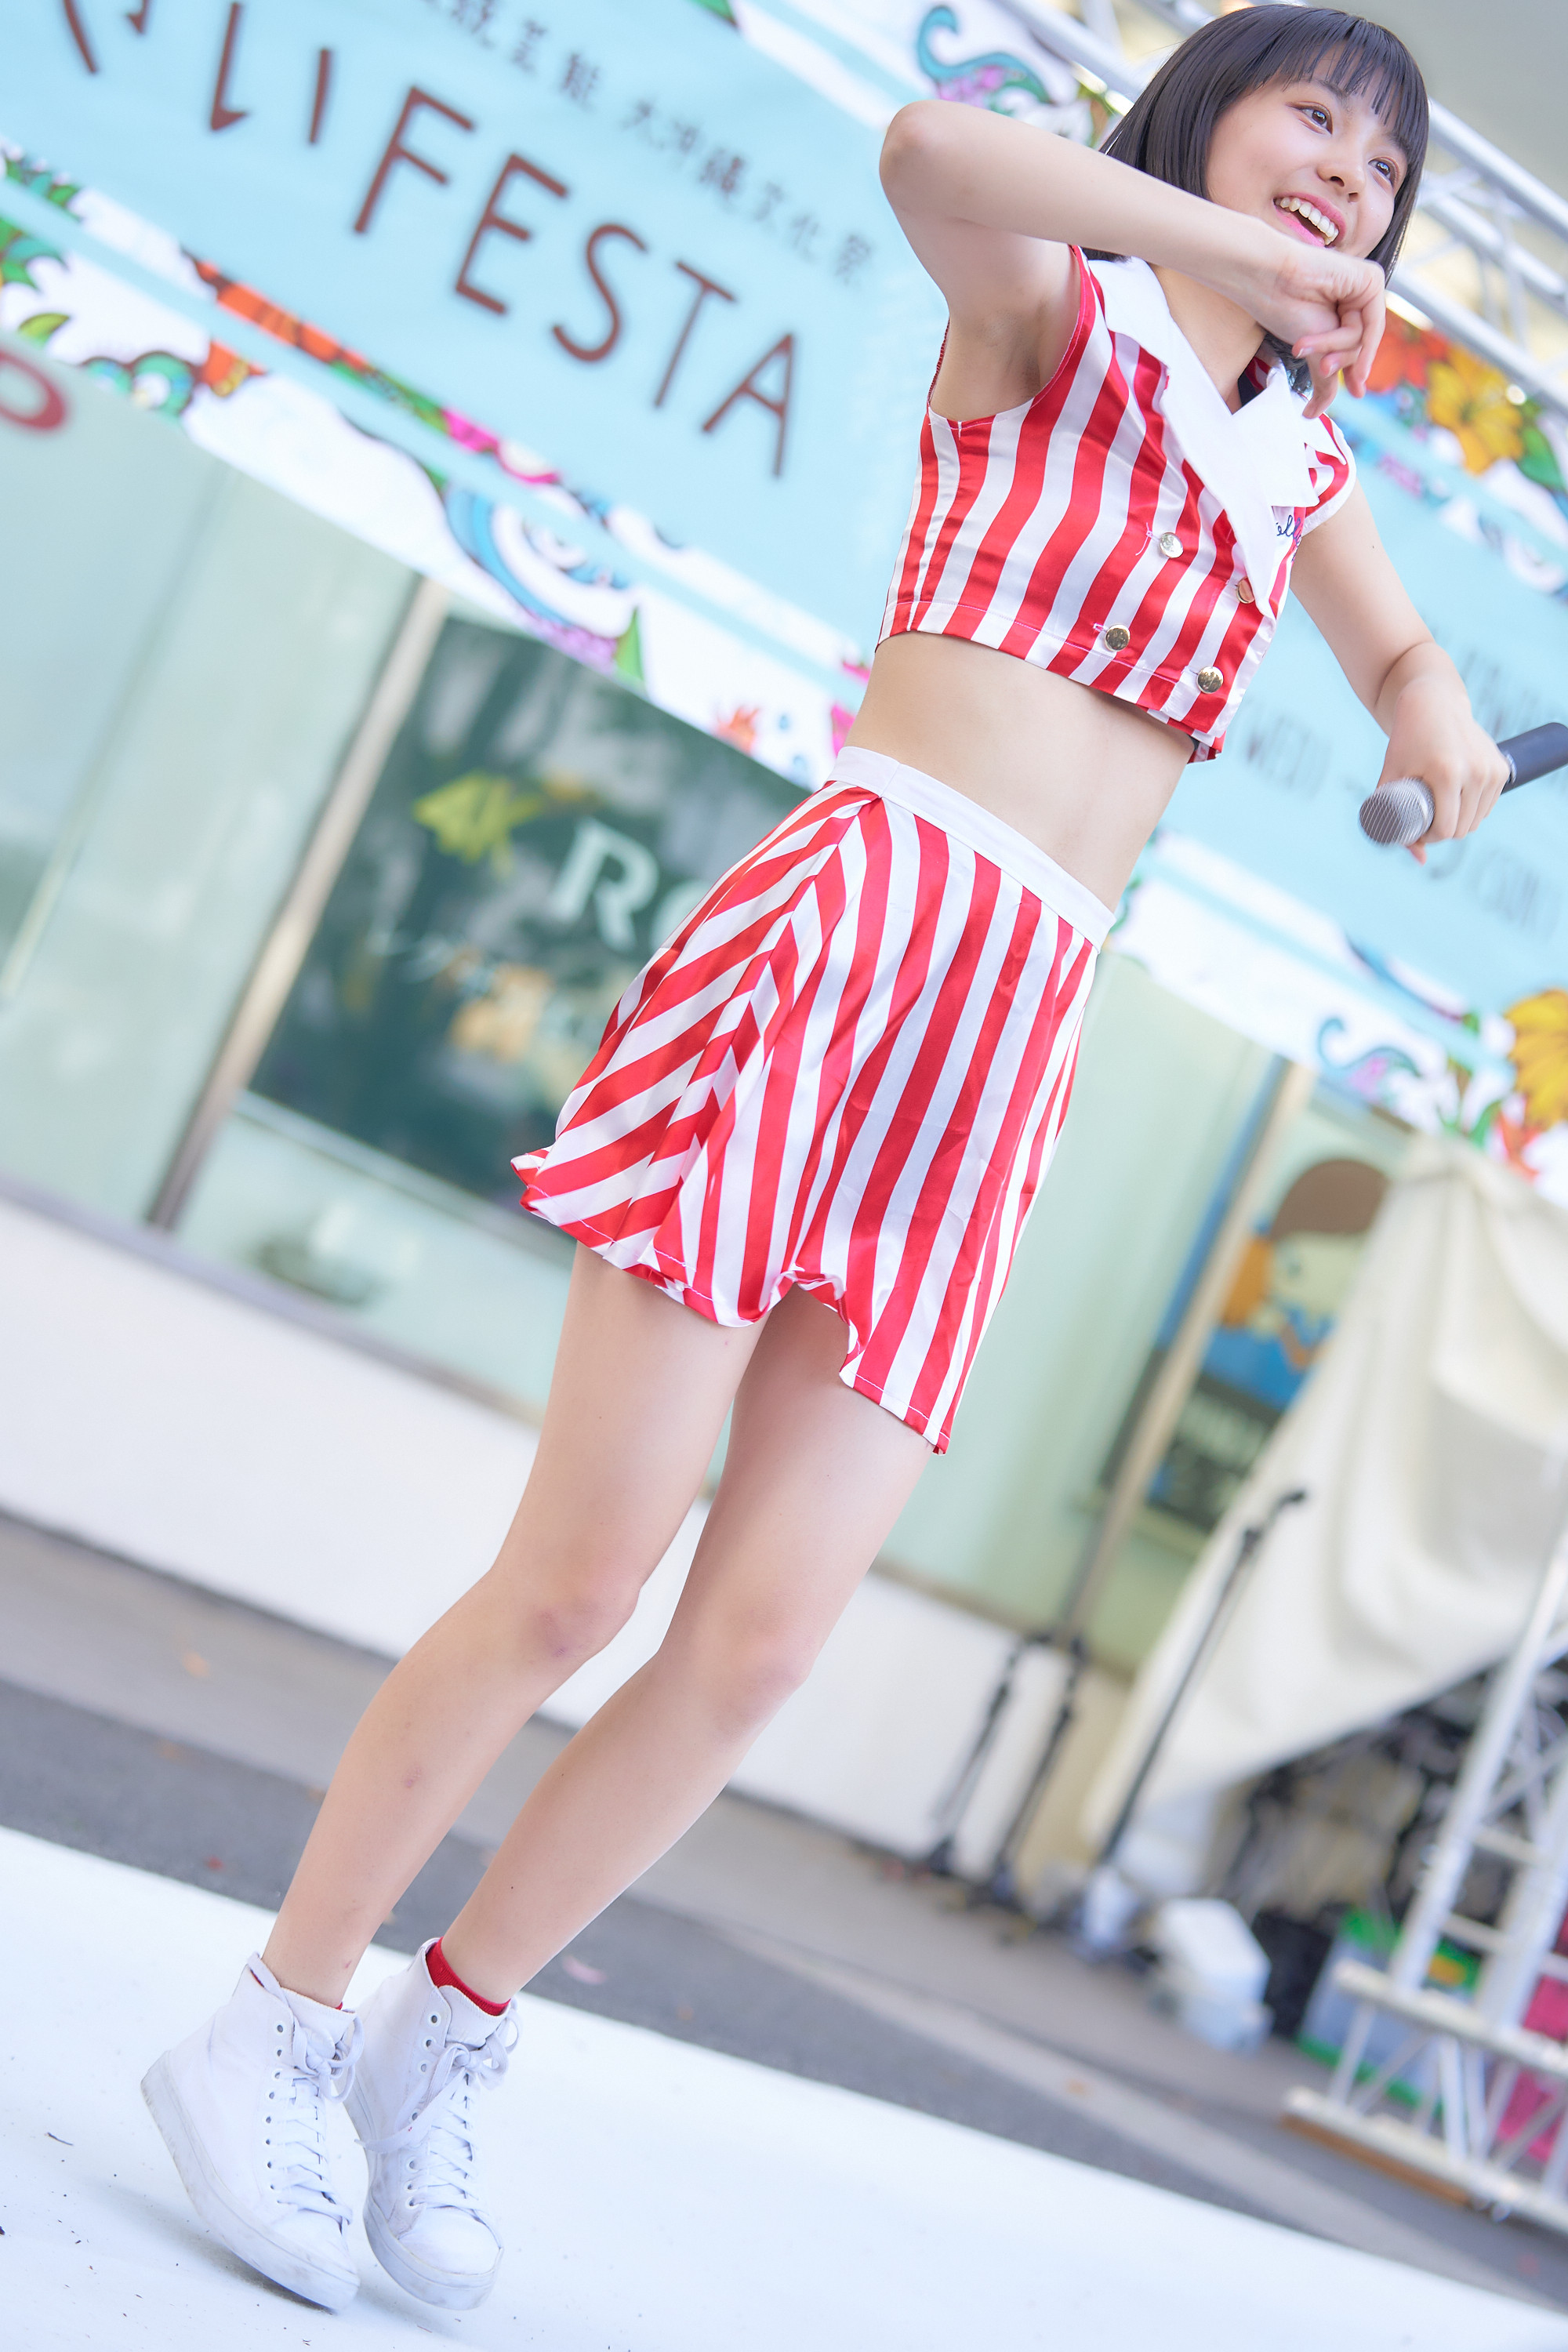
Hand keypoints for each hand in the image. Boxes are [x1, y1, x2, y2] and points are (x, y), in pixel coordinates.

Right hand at [1214, 218, 1385, 412]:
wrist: (1268, 279)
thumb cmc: (1280, 307)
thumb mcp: (1311, 348)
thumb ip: (1325, 375)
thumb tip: (1328, 406)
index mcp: (1347, 304)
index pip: (1359, 344)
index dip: (1357, 369)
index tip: (1355, 393)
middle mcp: (1360, 293)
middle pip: (1364, 344)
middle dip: (1341, 361)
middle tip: (1321, 368)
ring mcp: (1367, 285)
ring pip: (1363, 338)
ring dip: (1332, 348)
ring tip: (1302, 346)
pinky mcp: (1370, 278)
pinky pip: (1369, 324)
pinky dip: (1343, 340)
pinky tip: (1319, 348)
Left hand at [1379, 679, 1510, 864]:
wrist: (1433, 704)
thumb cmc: (1406, 742)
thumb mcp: (1391, 777)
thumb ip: (1393, 819)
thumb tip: (1419, 860)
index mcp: (1447, 773)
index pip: (1445, 829)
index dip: (1428, 839)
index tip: (1416, 832)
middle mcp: (1475, 771)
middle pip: (1462, 829)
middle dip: (1442, 833)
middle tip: (1424, 823)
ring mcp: (1492, 769)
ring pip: (1477, 820)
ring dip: (1459, 824)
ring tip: (1438, 812)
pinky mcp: (1501, 767)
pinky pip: (1488, 806)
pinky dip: (1473, 811)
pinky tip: (1457, 802)